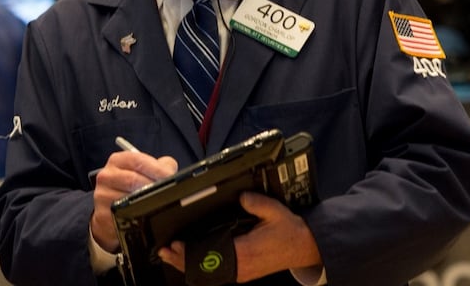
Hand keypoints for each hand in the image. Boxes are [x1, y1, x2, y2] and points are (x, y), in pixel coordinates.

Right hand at [90, 150, 176, 251]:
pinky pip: (124, 215)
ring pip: (128, 199)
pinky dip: (138, 215)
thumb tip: (170, 170)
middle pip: (133, 179)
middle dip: (153, 186)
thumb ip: (160, 165)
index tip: (170, 176)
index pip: (137, 160)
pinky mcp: (103, 215)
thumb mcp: (143, 170)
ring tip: (158, 203)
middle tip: (168, 192)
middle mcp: (106, 176)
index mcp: (118, 161)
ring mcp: (102, 196)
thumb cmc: (132, 187)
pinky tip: (146, 214)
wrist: (111, 209)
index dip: (156, 168)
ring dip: (147, 201)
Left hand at [158, 192, 321, 281]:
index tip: (176, 245)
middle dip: (183, 260)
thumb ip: (257, 203)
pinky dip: (202, 267)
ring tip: (173, 256)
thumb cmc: (290, 232)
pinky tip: (193, 261)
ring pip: (210, 273)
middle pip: (206, 268)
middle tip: (166, 251)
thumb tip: (240, 196)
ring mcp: (242, 272)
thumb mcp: (275, 211)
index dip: (190, 253)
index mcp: (246, 252)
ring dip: (190, 265)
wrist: (304, 247)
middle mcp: (241, 266)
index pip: (211, 256)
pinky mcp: (243, 272)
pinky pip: (218, 272)